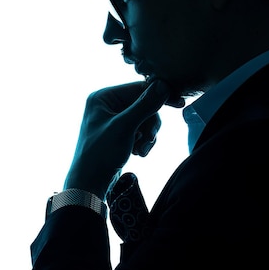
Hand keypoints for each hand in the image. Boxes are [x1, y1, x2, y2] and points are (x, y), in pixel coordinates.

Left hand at [64, 79, 180, 198]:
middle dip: (149, 124)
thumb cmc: (100, 153)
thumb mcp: (125, 127)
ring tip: (141, 150)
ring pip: (145, 119)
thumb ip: (145, 105)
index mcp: (103, 97)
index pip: (138, 89)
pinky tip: (137, 153)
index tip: (178, 103)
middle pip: (144, 105)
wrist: (90, 183)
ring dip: (147, 136)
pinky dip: (143, 142)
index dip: (158, 97)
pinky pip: (141, 130)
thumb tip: (163, 86)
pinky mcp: (120, 133)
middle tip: (148, 139)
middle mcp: (108, 105)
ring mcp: (114, 120)